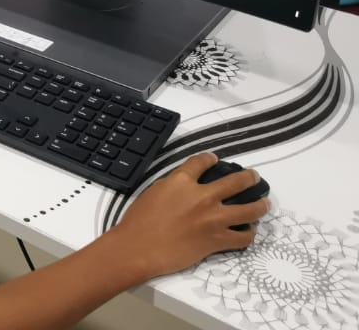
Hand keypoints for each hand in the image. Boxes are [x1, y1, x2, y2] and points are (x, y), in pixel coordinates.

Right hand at [111, 153, 268, 279]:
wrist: (140, 247)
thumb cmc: (139, 220)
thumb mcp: (154, 191)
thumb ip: (173, 186)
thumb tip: (186, 187)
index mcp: (182, 181)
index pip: (201, 162)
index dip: (210, 158)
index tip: (215, 159)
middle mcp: (202, 196)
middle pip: (235, 182)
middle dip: (248, 178)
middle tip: (254, 177)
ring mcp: (213, 219)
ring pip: (248, 210)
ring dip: (260, 205)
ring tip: (264, 204)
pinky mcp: (217, 240)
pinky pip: (243, 237)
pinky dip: (248, 234)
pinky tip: (249, 232)